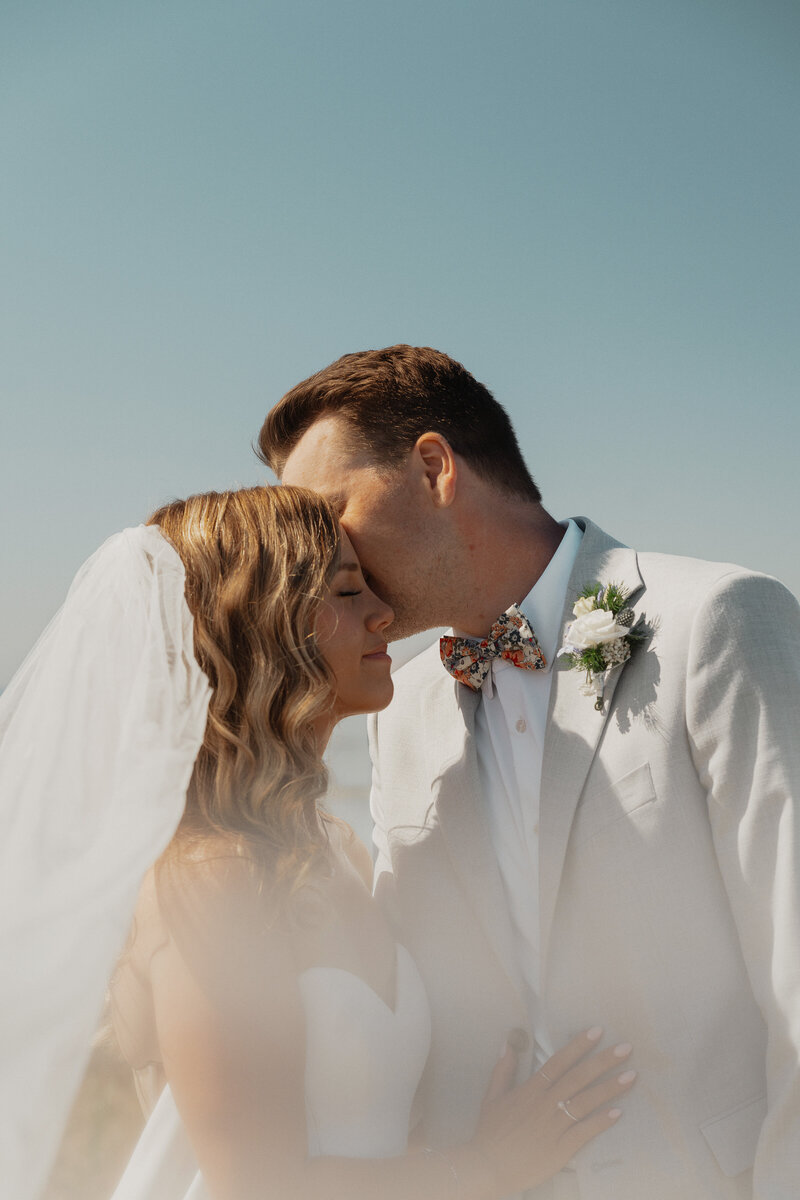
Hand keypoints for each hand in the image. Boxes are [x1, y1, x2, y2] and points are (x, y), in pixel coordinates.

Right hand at [465, 1028, 635, 1195]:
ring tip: (631, 1076)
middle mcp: (546, 1103)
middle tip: (625, 1048)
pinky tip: (618, 1112)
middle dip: (603, 1061)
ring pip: (586, 1101)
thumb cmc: (490, 1132)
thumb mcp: (492, 1096)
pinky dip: (601, 1121)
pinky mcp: (561, 1148)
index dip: (578, 1045)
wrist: (488, 1167)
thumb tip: (507, 1043)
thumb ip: (502, 1069)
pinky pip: (585, 1131)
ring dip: (610, 1088)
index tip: (597, 1031)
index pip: (559, 1061)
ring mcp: (555, 1125)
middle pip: (579, 1077)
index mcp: (531, 1089)